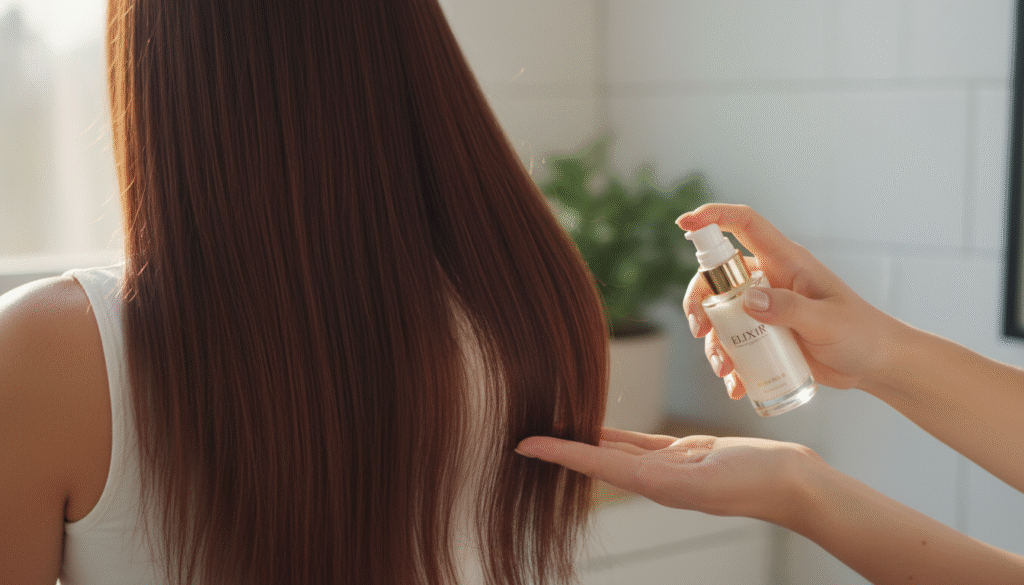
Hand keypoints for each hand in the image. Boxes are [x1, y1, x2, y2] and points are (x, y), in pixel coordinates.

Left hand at [516, 427, 820, 525]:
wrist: (794, 483)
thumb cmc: (759, 481)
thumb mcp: (710, 477)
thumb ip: (670, 474)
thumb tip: (625, 473)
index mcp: (655, 484)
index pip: (594, 465)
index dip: (558, 453)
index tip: (523, 444)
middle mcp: (654, 478)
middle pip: (595, 460)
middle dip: (561, 446)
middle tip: (526, 430)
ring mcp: (668, 467)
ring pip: (614, 449)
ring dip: (584, 438)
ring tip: (554, 422)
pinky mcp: (684, 454)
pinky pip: (639, 442)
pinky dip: (615, 434)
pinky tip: (597, 427)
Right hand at [677, 203, 898, 397]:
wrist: (874, 365)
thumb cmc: (861, 334)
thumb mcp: (827, 321)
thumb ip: (789, 308)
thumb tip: (748, 300)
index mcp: (786, 262)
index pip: (745, 225)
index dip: (714, 218)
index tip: (684, 224)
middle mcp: (769, 280)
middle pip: (716, 276)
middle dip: (699, 302)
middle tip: (699, 330)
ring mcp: (764, 309)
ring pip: (720, 315)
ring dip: (713, 342)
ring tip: (724, 370)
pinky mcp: (763, 336)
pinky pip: (733, 344)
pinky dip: (728, 364)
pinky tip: (736, 385)